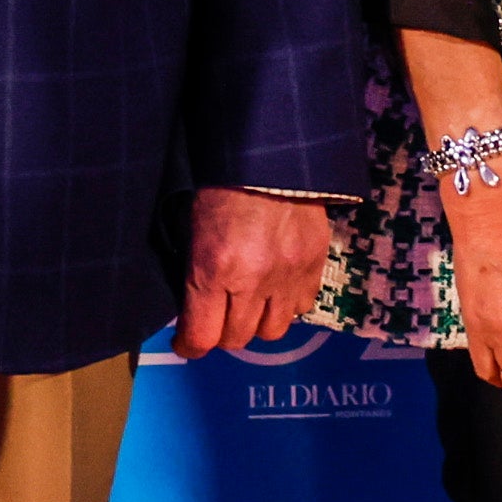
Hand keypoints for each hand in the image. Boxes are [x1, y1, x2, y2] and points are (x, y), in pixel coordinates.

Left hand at [176, 186, 331, 357]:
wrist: (271, 155)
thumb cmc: (220, 186)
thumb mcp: (192, 229)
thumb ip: (193, 273)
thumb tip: (190, 308)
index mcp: (214, 269)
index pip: (202, 336)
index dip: (191, 346)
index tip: (187, 343)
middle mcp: (253, 280)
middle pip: (237, 338)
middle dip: (222, 333)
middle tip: (216, 317)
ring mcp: (288, 275)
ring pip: (272, 330)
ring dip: (257, 323)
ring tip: (250, 304)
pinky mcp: (314, 265)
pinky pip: (301, 307)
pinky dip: (287, 304)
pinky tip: (277, 286)